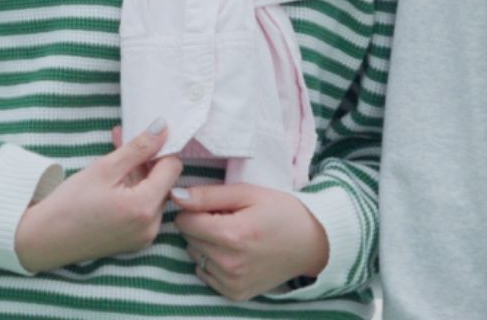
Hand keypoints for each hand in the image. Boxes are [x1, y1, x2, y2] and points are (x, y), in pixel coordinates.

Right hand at [13, 120, 182, 272]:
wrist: (43, 239)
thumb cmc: (69, 203)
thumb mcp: (105, 168)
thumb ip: (138, 147)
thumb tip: (163, 127)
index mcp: (145, 207)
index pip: (173, 168)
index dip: (159, 150)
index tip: (141, 140)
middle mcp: (151, 226)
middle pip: (163, 182)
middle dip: (145, 161)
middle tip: (121, 141)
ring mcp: (144, 237)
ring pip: (153, 195)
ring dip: (137, 175)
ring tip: (113, 160)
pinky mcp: (135, 241)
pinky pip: (143, 210)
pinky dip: (133, 193)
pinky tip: (113, 181)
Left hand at [175, 183, 328, 300]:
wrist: (311, 244)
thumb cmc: (281, 212)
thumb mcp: (249, 193)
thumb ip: (209, 195)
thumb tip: (176, 196)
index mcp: (232, 234)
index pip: (184, 221)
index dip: (195, 209)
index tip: (214, 206)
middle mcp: (229, 262)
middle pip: (188, 239)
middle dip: (201, 226)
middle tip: (227, 219)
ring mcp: (231, 281)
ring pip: (195, 256)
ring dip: (206, 244)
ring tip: (233, 236)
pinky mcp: (234, 293)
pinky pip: (205, 274)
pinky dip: (213, 263)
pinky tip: (234, 254)